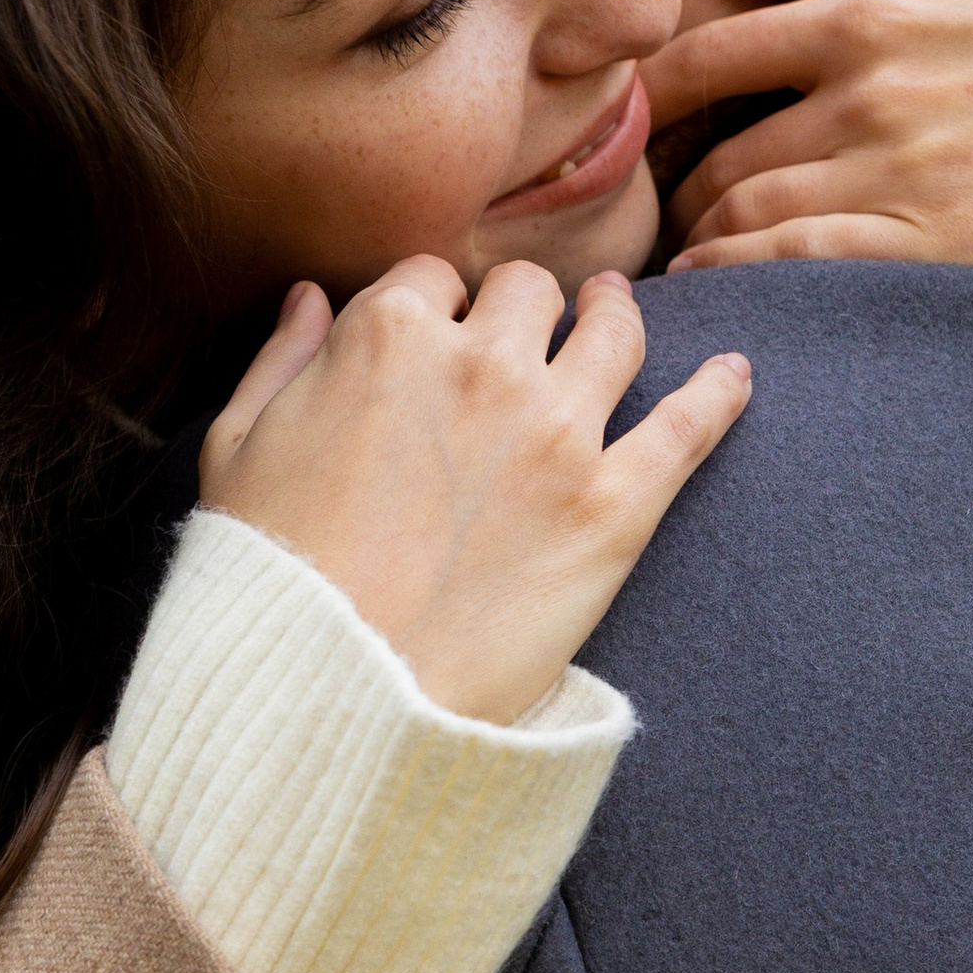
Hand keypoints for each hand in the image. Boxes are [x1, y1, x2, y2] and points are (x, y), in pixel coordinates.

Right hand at [199, 260, 750, 723]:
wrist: (333, 695)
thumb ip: (281, 357)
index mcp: (388, 335)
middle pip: (528, 291)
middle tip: (525, 326)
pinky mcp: (616, 507)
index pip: (432, 277)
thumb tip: (313, 298)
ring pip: (615, 330)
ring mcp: (560, 432)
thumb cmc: (270, 577)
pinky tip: (737, 373)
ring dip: (615, 313)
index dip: (436, 303)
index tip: (440, 331)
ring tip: (614, 311)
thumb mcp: (235, 450)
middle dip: (523, 305)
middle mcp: (485, 363)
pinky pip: (690, 425)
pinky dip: (720, 392)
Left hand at [646, 0, 972, 273]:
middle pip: (722, 157)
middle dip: (682, 190)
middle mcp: (870, 93)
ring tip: (697, 258)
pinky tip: (733, 294)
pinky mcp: (948, 240)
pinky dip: (754, 282)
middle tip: (668, 215)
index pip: (709, 59)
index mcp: (865, 15)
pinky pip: (812, 269)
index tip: (627, 126)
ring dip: (708, 244)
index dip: (646, 100)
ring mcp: (906, 171)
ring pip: (752, 219)